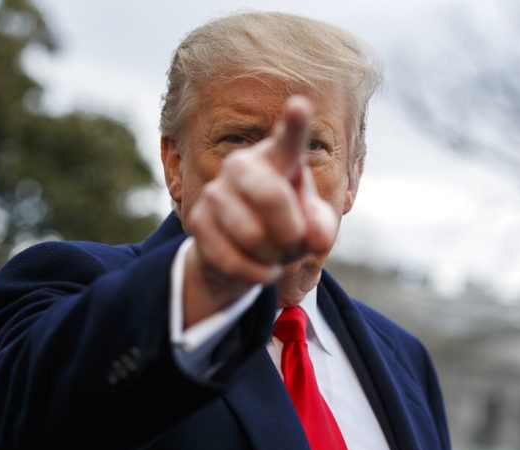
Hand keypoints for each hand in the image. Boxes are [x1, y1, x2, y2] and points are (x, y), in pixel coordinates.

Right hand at [183, 96, 337, 324]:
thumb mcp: (313, 228)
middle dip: (292, 233)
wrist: (240, 254)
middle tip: (296, 245)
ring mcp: (215, 192)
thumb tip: (315, 238)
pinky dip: (257, 274)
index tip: (301, 105)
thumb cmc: (286, 228)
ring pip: (253, 235)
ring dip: (274, 257)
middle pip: (272, 197)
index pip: (289, 139)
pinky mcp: (197, 221)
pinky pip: (233, 259)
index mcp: (277, 157)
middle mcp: (242, 165)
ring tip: (277, 256)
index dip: (295, 124)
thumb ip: (322, 228)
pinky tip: (262, 269)